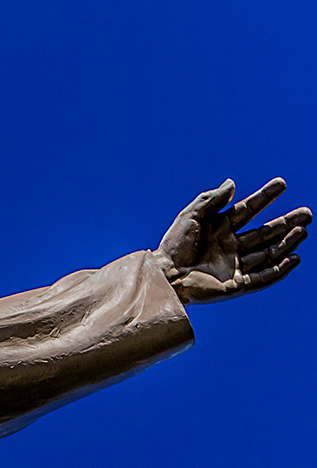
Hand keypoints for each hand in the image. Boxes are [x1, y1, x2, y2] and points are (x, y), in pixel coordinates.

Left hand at [156, 178, 308, 305]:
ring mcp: (235, 266)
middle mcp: (230, 246)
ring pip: (268, 253)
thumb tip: (232, 183)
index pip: (248, 209)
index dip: (265, 197)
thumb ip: (211, 200)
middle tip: (307, 213)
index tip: (281, 184)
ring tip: (303, 230)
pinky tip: (295, 258)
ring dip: (287, 243)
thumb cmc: (173, 246)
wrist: (165, 276)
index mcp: (219, 228)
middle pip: (265, 233)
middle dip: (286, 223)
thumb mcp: (190, 217)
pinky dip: (280, 269)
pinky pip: (263, 278)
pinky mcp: (236, 285)